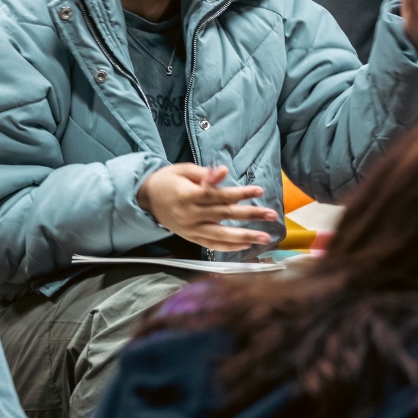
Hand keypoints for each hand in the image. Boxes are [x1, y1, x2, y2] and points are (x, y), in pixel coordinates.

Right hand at [137, 164, 276, 251]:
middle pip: (224, 215)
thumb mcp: (183, 171)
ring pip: (220, 235)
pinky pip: (211, 244)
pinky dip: (229, 246)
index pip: (219, 195)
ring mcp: (189, 229)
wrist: (145, 199)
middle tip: (272, 215)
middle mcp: (189, 215)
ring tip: (265, 237)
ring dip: (245, 237)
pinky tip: (246, 245)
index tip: (259, 191)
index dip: (240, 194)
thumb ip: (205, 174)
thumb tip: (224, 172)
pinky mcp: (189, 237)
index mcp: (187, 195)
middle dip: (251, 215)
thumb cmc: (167, 180)